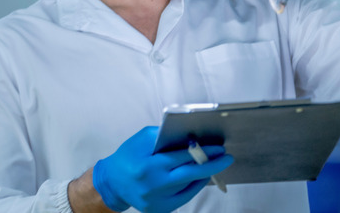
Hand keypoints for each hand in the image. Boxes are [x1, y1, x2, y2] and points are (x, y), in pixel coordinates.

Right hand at [92, 127, 233, 211]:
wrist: (112, 182)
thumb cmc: (128, 156)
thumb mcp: (143, 138)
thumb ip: (166, 135)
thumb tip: (191, 136)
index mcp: (150, 165)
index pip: (183, 157)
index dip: (204, 152)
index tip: (219, 148)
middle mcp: (154, 185)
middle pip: (191, 174)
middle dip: (212, 165)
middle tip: (227, 158)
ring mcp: (157, 201)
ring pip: (189, 187)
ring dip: (204, 175)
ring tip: (212, 165)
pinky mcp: (158, 210)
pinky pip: (184, 198)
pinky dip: (194, 187)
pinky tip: (200, 178)